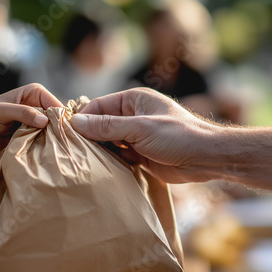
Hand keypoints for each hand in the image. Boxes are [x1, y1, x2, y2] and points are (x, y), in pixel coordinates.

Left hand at [0, 83, 62, 162]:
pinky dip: (44, 151)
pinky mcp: (32, 143)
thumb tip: (44, 120)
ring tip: (53, 149)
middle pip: (55, 119)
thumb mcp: (0, 111)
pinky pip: (43, 147)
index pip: (52, 102)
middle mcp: (37, 110)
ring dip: (51, 141)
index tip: (60, 125)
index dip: (57, 112)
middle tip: (59, 140)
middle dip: (57, 129)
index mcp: (32, 95)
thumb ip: (22, 113)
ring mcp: (35, 128)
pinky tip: (46, 155)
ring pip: (51, 134)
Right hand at [71, 87, 219, 182]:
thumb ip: (108, 126)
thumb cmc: (178, 136)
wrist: (205, 159)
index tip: (66, 135)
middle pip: (101, 125)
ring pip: (109, 142)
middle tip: (71, 152)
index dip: (82, 120)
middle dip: (89, 137)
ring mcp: (136, 137)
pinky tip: (99, 171)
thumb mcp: (140, 128)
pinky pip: (118, 157)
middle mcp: (133, 116)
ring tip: (81, 163)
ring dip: (99, 151)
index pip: (98, 107)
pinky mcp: (140, 155)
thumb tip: (76, 122)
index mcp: (133, 100)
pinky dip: (110, 162)